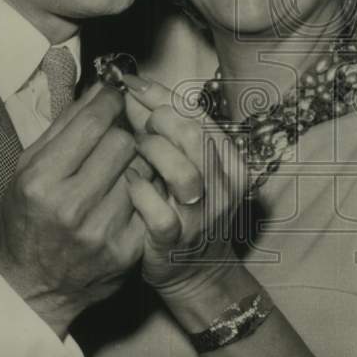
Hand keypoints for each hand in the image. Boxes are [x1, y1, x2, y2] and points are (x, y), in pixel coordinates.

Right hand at [0, 84, 148, 336]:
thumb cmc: (28, 221)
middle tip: (116, 138)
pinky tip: (129, 195)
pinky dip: (144, 193)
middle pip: (124, 143)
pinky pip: (151, 201)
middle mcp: (71, 206)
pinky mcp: (127, 251)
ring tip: (119, 169)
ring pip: (142, 170)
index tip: (115, 98)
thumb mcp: (28, 170)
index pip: (93, 123)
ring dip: (136, 163)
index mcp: (41, 180)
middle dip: (122, 134)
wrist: (34, 287)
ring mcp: (102, 231)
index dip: (110, 102)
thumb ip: (63, 128)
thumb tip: (98, 90)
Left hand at [120, 74, 247, 298]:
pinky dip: (140, 192)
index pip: (196, 113)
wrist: (196, 272)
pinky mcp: (178, 241)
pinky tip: (128, 182)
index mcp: (229, 160)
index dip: (159, 94)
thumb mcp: (187, 165)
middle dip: (156, 121)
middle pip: (191, 134)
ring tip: (134, 151)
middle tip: (135, 123)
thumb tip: (131, 92)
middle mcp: (223, 185)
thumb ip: (165, 131)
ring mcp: (203, 215)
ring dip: (151, 153)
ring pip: (183, 171)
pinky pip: (159, 212)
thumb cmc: (185, 210)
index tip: (130, 83)